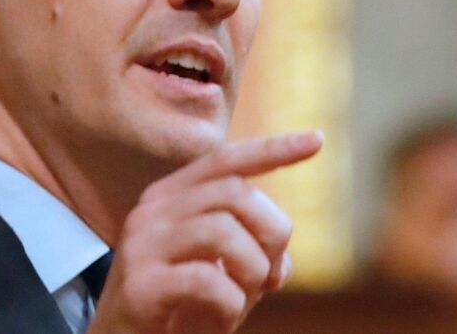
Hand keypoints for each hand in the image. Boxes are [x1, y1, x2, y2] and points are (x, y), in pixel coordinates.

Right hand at [88, 132, 321, 333]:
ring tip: (243, 301)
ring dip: (253, 271)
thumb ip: (249, 251)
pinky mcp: (140, 285)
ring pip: (224, 231)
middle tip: (270, 278)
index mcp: (170, 196)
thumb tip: (282, 262)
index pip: (226, 160)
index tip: (316, 140)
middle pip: (235, 193)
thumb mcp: (218, 270)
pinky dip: (230, 306)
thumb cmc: (178, 309)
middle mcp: (152, 210)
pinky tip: (221, 321)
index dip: (273, 149)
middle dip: (271, 233)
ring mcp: (141, 245)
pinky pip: (208, 280)